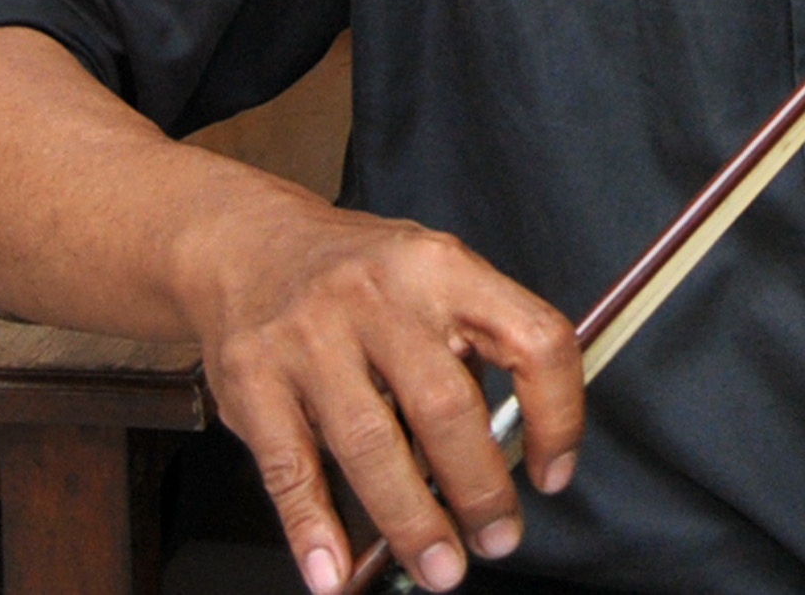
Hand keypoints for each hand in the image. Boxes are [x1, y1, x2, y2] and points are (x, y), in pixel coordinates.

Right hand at [172, 187, 582, 593]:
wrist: (247, 242)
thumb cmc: (356, 274)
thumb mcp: (430, 277)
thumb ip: (470, 351)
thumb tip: (508, 454)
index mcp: (442, 268)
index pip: (531, 339)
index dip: (557, 415)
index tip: (551, 473)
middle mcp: (378, 296)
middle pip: (446, 405)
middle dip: (479, 488)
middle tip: (496, 539)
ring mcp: (310, 335)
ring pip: (370, 443)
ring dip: (411, 521)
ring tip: (439, 567)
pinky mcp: (253, 377)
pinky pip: (290, 468)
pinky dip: (314, 530)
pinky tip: (335, 571)